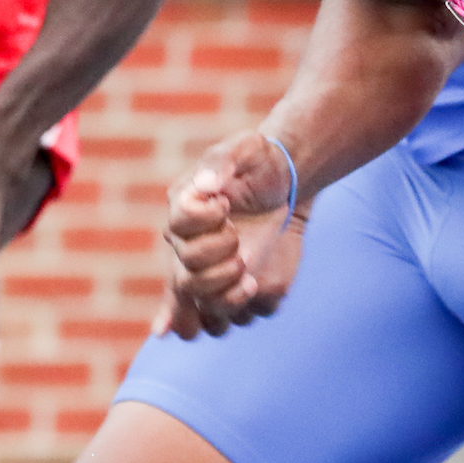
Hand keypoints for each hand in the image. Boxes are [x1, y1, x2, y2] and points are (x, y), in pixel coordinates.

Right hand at [154, 131, 307, 339]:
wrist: (284, 184)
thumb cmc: (260, 163)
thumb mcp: (245, 147)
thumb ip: (223, 160)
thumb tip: (207, 186)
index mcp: (184, 207)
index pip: (178, 223)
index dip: (203, 218)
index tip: (226, 204)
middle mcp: (186, 244)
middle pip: (184, 272)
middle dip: (216, 257)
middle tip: (239, 239)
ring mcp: (206, 269)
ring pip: (197, 300)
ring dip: (223, 294)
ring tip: (249, 277)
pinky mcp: (228, 286)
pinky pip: (216, 315)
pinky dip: (230, 309)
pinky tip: (250, 291)